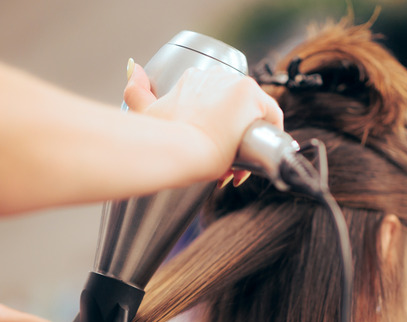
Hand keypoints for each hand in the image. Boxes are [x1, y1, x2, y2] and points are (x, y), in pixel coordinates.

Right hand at [123, 61, 282, 185]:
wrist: (177, 151)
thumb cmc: (161, 139)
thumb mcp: (146, 113)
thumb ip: (136, 92)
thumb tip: (133, 68)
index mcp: (194, 80)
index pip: (218, 106)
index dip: (217, 132)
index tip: (211, 152)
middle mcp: (215, 76)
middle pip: (238, 112)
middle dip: (233, 141)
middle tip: (223, 167)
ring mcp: (234, 84)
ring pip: (254, 116)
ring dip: (249, 141)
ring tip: (235, 167)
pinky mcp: (249, 95)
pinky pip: (272, 115)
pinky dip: (270, 134)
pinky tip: (259, 153)